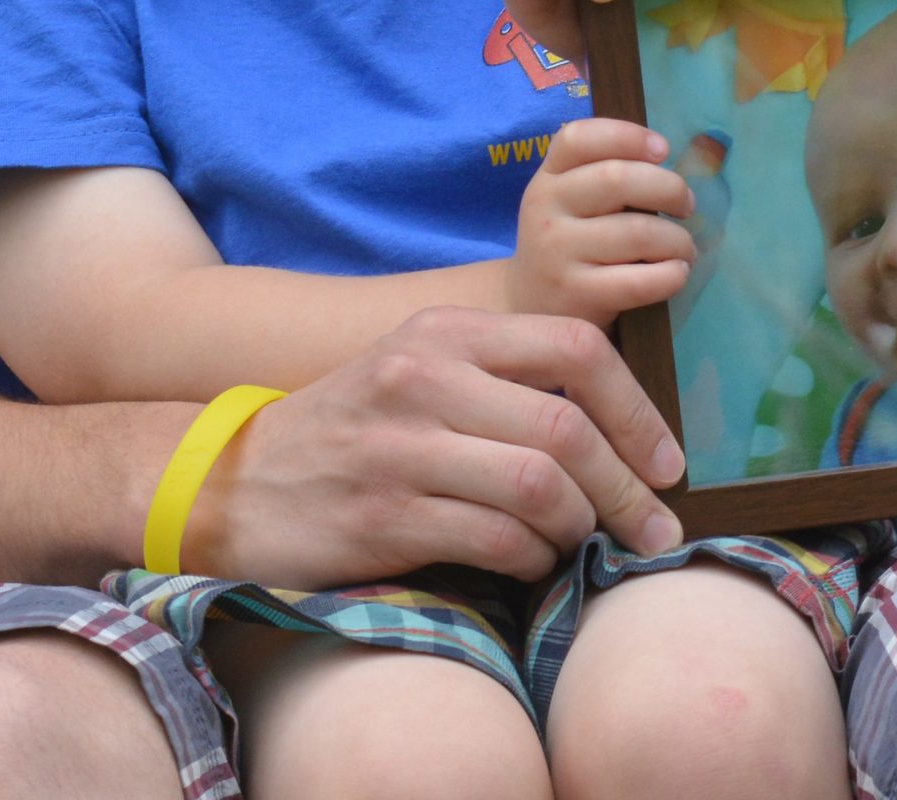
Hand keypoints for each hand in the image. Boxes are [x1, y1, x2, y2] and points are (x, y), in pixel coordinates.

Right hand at [183, 306, 687, 586]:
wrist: (229, 483)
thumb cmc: (351, 432)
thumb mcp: (419, 372)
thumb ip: (504, 381)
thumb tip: (618, 428)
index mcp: (446, 332)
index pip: (576, 349)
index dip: (638, 411)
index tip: (667, 464)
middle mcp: (424, 378)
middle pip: (568, 428)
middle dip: (628, 489)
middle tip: (655, 531)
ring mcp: (401, 448)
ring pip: (540, 486)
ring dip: (579, 528)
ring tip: (579, 545)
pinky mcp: (383, 517)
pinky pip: (495, 541)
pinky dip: (531, 561)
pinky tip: (528, 565)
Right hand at [509, 118, 695, 325]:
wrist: (531, 306)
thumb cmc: (570, 244)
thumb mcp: (570, 201)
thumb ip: (606, 174)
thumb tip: (669, 162)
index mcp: (549, 176)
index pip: (579, 138)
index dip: (628, 136)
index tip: (663, 150)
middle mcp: (545, 207)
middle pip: (617, 179)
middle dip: (669, 188)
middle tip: (686, 206)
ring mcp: (556, 251)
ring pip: (637, 232)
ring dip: (677, 240)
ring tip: (685, 249)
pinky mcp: (574, 293)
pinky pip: (638, 280)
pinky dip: (671, 275)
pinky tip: (677, 274)